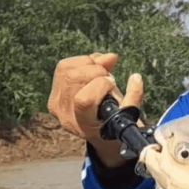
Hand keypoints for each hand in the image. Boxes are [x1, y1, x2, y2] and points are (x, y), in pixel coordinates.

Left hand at [46, 53, 145, 167]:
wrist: (97, 127)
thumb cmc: (113, 119)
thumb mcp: (127, 112)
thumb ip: (134, 97)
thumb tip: (132, 75)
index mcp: (83, 125)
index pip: (84, 100)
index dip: (101, 85)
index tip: (113, 85)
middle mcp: (64, 114)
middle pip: (73, 78)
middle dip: (96, 71)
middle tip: (108, 79)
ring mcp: (55, 102)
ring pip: (67, 69)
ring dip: (89, 64)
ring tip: (102, 74)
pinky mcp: (54, 90)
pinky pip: (64, 66)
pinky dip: (82, 61)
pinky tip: (93, 69)